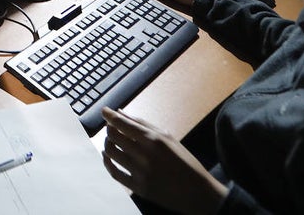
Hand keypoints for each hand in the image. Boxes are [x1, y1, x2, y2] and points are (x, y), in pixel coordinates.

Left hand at [101, 108, 227, 214]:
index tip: (104, 111)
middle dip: (110, 129)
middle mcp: (145, 155)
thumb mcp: (168, 138)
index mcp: (154, 140)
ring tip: (111, 141)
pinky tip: (109, 156)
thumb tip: (121, 112)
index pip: (123, 124)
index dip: (110, 115)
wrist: (198, 193)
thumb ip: (143, 124)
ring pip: (110, 152)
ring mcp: (140, 172)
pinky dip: (107, 162)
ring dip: (107, 143)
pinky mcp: (138, 187)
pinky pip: (114, 172)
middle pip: (114, 136)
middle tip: (112, 128)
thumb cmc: (185, 162)